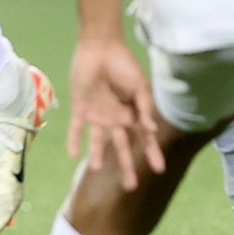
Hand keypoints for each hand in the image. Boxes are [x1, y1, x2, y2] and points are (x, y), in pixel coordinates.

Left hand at [67, 34, 163, 190]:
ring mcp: (98, 115)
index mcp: (133, 112)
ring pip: (98, 141)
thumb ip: (145, 107)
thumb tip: (151, 129)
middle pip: (122, 146)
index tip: (159, 170)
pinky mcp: (81, 109)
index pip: (144, 138)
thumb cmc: (124, 64)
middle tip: (131, 186)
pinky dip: (74, 140)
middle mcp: (116, 117)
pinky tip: (73, 155)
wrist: (99, 48)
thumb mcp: (140, 85)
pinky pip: (76, 128)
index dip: (152, 153)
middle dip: (127, 165)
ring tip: (97, 169)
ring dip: (98, 154)